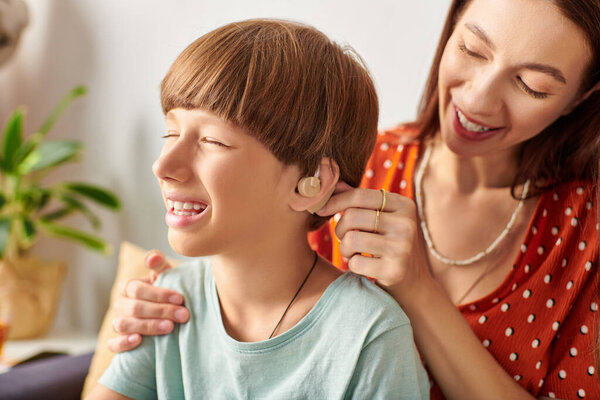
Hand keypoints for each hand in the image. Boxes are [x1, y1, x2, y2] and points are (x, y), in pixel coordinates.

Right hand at [107, 250, 189, 352]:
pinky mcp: (117, 342)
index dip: (159, 294)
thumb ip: (160, 265)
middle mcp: (120, 304)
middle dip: (160, 311)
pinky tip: (139, 340)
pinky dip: (124, 343)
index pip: (137, 289)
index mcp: (128, 287)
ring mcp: (118, 323)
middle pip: (133, 308)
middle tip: (183, 315)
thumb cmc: (166, 293)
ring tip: (169, 327)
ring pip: (123, 325)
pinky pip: (113, 344)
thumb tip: (153, 257)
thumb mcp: (165, 277)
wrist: (168, 315)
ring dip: (147, 326)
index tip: (180, 298)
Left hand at [317, 182, 432, 304]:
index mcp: (404, 205)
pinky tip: (364, 266)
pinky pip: (355, 262)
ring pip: (350, 239)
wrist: (414, 282)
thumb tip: (333, 180)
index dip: (335, 201)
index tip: (321, 208)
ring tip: (354, 252)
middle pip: (352, 216)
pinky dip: (353, 265)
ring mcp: (402, 248)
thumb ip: (359, 200)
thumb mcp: (382, 218)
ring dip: (345, 249)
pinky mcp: (395, 270)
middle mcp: (406, 224)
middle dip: (340, 229)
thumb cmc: (390, 244)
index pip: (359, 195)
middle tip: (345, 237)